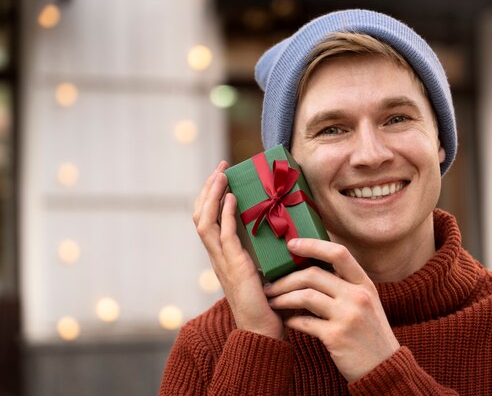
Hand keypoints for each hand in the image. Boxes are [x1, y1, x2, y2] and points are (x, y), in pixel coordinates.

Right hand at [193, 162, 283, 339]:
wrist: (264, 330)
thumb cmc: (270, 302)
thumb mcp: (265, 268)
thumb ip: (265, 249)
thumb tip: (284, 225)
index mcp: (222, 256)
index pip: (208, 220)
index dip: (212, 197)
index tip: (222, 176)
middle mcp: (217, 256)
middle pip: (200, 215)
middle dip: (209, 188)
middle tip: (220, 168)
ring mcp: (222, 261)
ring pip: (205, 221)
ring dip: (212, 195)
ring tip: (222, 175)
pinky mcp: (234, 266)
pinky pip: (224, 234)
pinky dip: (225, 213)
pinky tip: (232, 197)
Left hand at [264, 239, 399, 381]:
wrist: (384, 368)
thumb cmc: (370, 334)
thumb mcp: (367, 303)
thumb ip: (346, 285)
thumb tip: (315, 268)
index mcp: (364, 284)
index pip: (338, 253)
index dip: (312, 245)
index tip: (292, 244)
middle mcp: (358, 296)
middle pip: (313, 274)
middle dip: (285, 279)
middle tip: (270, 285)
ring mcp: (348, 316)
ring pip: (304, 296)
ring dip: (282, 298)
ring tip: (272, 302)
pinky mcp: (336, 337)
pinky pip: (304, 322)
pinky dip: (291, 320)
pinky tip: (286, 322)